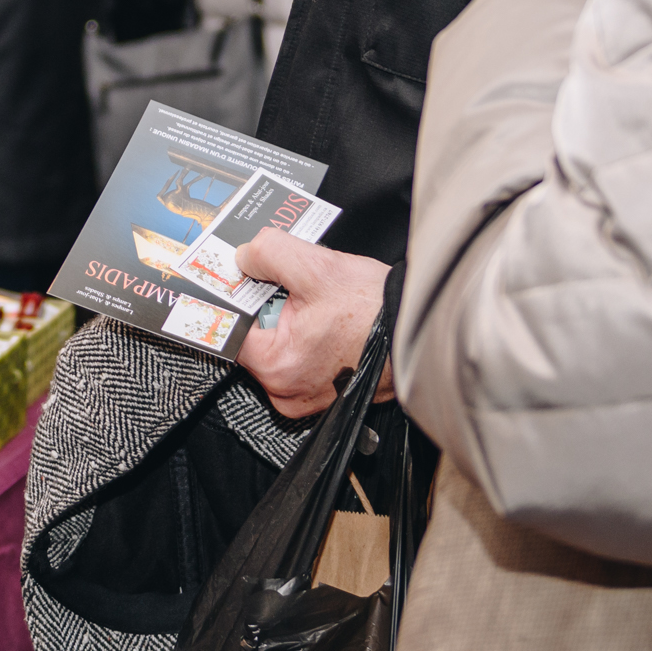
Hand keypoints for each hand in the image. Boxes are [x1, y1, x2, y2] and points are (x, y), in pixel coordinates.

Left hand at [233, 228, 389, 421]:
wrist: (419, 332)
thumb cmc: (378, 313)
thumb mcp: (318, 268)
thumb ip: (270, 254)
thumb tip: (245, 255)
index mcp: (277, 367)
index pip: (231, 329)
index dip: (238, 297)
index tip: (244, 278)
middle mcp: (287, 392)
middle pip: (255, 337)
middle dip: (269, 306)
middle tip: (293, 286)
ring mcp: (307, 396)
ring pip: (278, 346)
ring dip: (289, 319)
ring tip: (316, 301)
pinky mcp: (324, 392)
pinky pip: (300, 358)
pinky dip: (306, 335)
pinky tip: (326, 317)